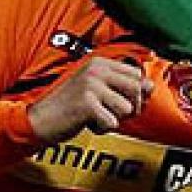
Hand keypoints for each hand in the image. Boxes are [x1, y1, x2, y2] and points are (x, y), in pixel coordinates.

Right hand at [28, 57, 152, 143]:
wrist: (40, 119)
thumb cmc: (69, 105)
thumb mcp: (95, 89)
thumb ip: (121, 85)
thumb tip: (151, 86)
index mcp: (99, 62)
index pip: (136, 74)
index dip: (136, 92)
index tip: (121, 101)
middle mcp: (95, 70)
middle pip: (136, 90)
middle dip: (129, 108)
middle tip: (109, 112)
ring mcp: (91, 85)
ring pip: (127, 108)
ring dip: (114, 119)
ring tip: (95, 116)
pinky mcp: (87, 104)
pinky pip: (112, 123)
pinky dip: (102, 129)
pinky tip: (88, 123)